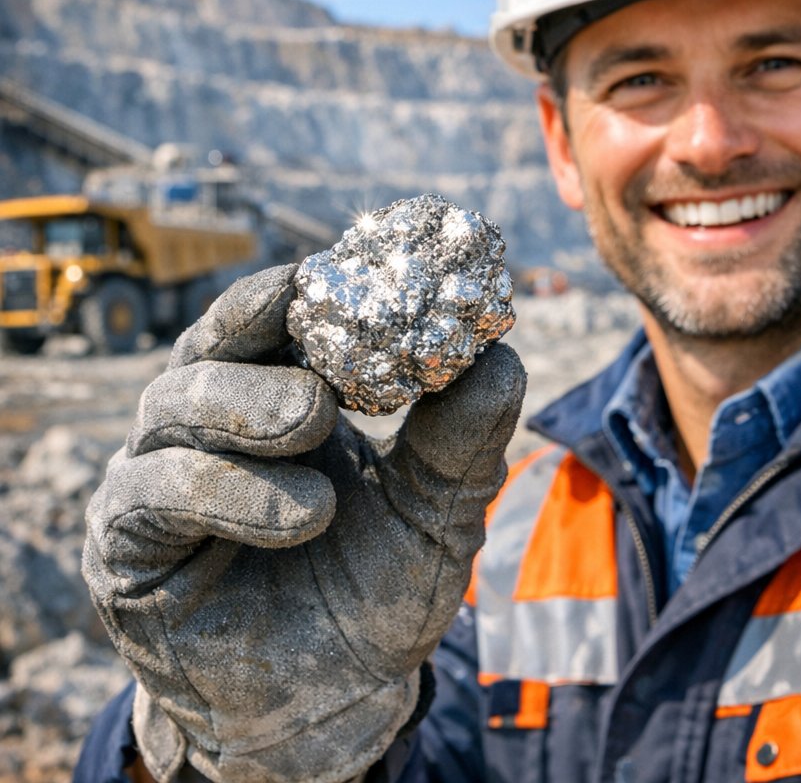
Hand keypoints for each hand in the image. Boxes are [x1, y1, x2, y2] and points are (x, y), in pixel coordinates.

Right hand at [83, 264, 525, 782]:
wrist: (329, 703)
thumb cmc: (374, 591)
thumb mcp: (435, 514)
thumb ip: (462, 442)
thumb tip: (504, 358)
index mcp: (276, 396)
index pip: (271, 320)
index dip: (301, 291)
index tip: (342, 269)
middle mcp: (208, 424)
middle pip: (210, 346)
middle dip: (261, 338)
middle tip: (326, 369)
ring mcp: (159, 479)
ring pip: (173, 410)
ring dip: (248, 416)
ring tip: (317, 439)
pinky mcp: (125, 547)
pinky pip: (152, 497)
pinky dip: (223, 495)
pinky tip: (300, 517)